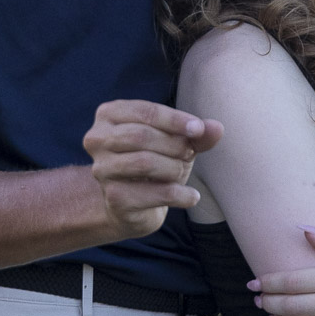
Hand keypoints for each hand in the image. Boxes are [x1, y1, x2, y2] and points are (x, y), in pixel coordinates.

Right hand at [83, 99, 222, 238]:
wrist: (132, 203)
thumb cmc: (154, 160)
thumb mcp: (176, 141)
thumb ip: (196, 132)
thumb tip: (217, 128)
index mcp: (110, 114)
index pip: (145, 112)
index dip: (175, 120)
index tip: (199, 128)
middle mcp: (97, 139)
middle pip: (141, 136)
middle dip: (173, 144)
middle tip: (189, 153)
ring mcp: (102, 170)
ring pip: (144, 163)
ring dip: (174, 168)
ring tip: (183, 171)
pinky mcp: (114, 198)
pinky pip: (153, 193)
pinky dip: (179, 195)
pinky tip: (192, 196)